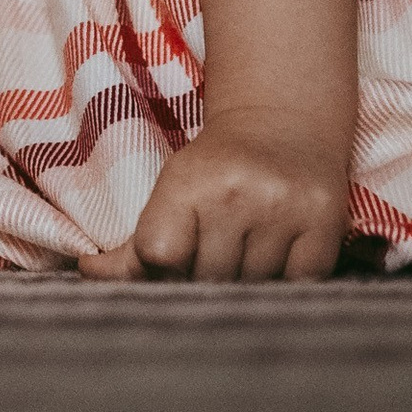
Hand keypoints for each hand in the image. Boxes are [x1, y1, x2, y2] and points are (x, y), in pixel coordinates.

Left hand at [81, 111, 348, 282]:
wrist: (285, 122)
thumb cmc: (216, 166)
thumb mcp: (170, 190)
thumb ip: (132, 246)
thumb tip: (87, 273)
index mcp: (190, 181)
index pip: (159, 255)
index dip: (162, 269)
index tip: (172, 260)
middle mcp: (237, 194)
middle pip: (207, 279)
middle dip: (204, 279)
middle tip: (212, 257)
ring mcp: (284, 211)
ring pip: (253, 288)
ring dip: (246, 285)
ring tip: (245, 255)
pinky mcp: (325, 227)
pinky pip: (298, 287)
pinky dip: (285, 285)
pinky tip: (278, 258)